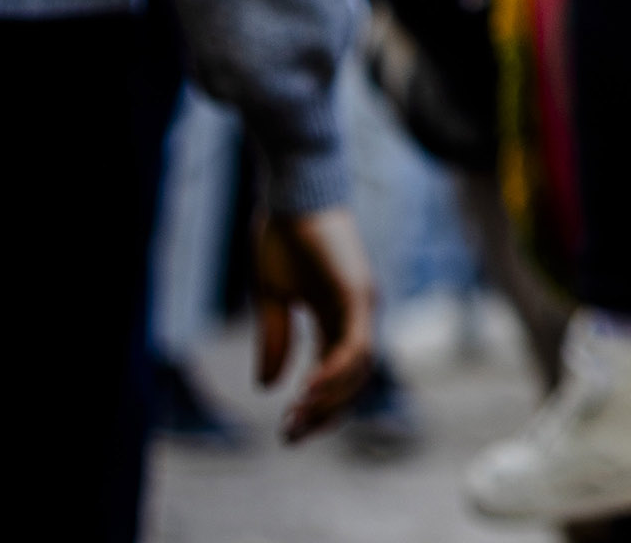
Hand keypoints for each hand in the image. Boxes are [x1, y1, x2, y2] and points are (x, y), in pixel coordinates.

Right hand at [252, 207, 380, 442]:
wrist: (291, 193)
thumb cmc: (282, 237)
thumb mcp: (273, 298)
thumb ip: (275, 339)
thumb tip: (269, 386)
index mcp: (337, 315)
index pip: (338, 372)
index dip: (318, 405)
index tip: (289, 430)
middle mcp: (357, 313)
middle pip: (353, 378)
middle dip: (324, 412)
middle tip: (291, 436)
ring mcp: (362, 303)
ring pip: (359, 367)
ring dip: (329, 398)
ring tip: (296, 419)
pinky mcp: (357, 292)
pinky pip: (356, 344)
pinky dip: (336, 371)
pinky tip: (308, 390)